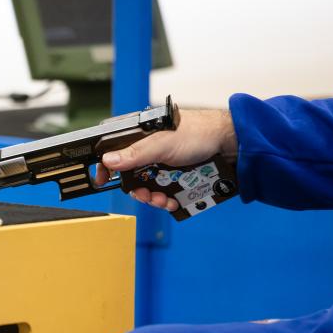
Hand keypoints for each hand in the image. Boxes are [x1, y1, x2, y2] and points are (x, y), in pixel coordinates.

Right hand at [96, 109, 237, 210]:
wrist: (229, 143)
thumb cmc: (198, 132)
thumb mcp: (163, 144)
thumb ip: (135, 153)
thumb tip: (108, 160)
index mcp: (140, 135)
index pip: (114, 149)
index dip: (107, 165)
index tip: (102, 179)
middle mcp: (149, 149)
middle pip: (130, 174)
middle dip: (137, 189)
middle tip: (145, 195)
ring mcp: (161, 163)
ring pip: (146, 186)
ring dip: (152, 197)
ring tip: (163, 200)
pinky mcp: (174, 175)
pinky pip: (162, 191)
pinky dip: (165, 199)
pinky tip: (172, 201)